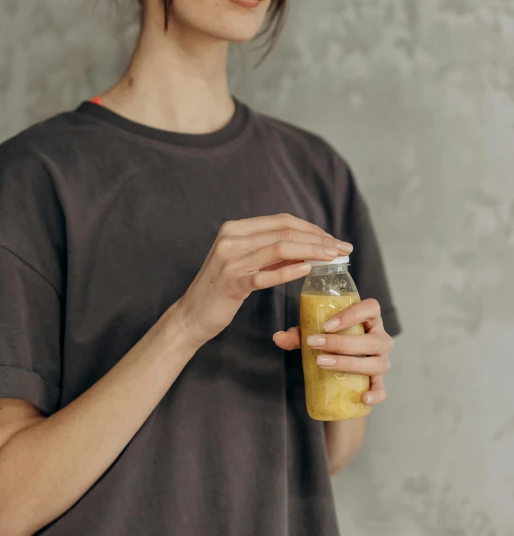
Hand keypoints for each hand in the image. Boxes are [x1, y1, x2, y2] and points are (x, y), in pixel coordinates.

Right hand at [177, 213, 352, 347]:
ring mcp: (230, 260)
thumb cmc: (221, 289)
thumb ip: (270, 253)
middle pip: (284, 232)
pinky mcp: (232, 282)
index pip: (281, 221)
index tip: (333, 239)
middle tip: (342, 249)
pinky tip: (307, 271)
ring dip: (312, 252)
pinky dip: (289, 271)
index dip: (311, 228)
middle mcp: (231, 239)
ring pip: (280, 248)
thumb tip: (307, 248)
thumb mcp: (244, 263)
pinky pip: (265, 275)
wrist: (192, 315)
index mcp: (235, 229)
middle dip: (318, 239)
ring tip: (332, 258)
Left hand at [273, 298, 394, 405]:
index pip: (371, 308)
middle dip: (341, 343)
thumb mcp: (316, 334)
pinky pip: (382, 389)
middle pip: (372, 339)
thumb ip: (298, 334)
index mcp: (370, 319)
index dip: (352, 314)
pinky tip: (363, 397)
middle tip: (314, 343)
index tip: (326, 325)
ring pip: (376, 363)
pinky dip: (375, 394)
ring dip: (349, 363)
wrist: (343, 367)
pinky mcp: (379, 382)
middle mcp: (381, 338)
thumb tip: (278, 337)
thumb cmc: (332, 342)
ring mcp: (382, 361)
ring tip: (322, 363)